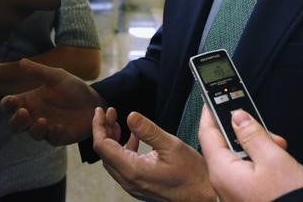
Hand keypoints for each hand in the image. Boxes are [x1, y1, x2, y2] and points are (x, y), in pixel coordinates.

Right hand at [0, 58, 103, 144]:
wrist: (95, 101)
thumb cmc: (73, 88)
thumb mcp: (57, 76)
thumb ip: (39, 71)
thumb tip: (21, 61)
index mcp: (30, 100)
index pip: (10, 106)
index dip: (7, 105)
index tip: (13, 100)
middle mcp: (34, 116)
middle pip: (15, 125)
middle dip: (16, 121)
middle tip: (23, 112)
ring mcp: (46, 128)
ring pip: (32, 134)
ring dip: (34, 128)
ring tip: (42, 120)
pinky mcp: (58, 137)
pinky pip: (51, 139)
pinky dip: (53, 133)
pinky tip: (59, 126)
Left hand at [92, 108, 215, 201]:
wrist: (204, 196)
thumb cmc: (192, 175)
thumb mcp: (171, 145)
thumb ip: (148, 130)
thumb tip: (131, 116)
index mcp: (132, 170)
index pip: (102, 146)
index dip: (98, 126)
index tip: (100, 111)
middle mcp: (129, 180)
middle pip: (104, 153)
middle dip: (104, 130)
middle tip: (110, 113)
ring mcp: (134, 185)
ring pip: (112, 160)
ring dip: (112, 139)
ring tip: (118, 122)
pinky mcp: (140, 185)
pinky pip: (123, 165)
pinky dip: (123, 149)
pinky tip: (134, 138)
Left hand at [198, 108, 302, 201]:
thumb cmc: (287, 199)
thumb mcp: (273, 158)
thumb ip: (252, 133)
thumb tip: (238, 116)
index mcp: (223, 171)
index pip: (207, 133)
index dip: (209, 112)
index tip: (211, 96)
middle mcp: (223, 182)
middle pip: (224, 144)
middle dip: (245, 131)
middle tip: (263, 127)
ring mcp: (233, 191)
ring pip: (238, 157)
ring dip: (256, 146)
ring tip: (277, 147)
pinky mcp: (245, 195)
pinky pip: (246, 171)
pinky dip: (259, 161)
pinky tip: (276, 160)